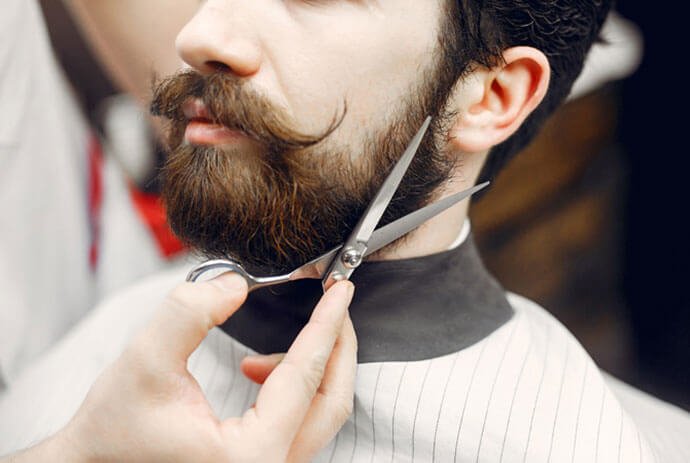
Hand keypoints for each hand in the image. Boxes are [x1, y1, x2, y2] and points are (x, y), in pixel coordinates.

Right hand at [8, 273, 355, 462]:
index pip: (305, 377)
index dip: (326, 325)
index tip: (341, 290)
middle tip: (331, 304)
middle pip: (332, 401)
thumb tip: (236, 284)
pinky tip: (255, 372)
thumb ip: (190, 312)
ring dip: (307, 368)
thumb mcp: (145, 361)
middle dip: (335, 346)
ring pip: (320, 413)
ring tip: (257, 358)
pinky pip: (302, 421)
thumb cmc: (114, 428)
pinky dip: (292, 388)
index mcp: (249, 456)